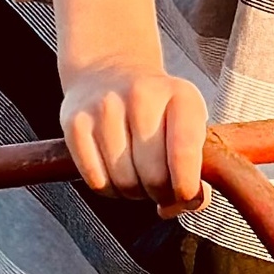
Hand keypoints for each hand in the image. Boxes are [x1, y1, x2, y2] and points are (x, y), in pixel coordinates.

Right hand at [59, 59, 208, 211]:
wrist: (108, 69)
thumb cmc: (157, 108)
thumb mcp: (188, 122)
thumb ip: (198, 165)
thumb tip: (190, 204)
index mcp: (180, 96)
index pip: (184, 154)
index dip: (186, 189)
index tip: (187, 197)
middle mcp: (141, 96)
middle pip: (153, 176)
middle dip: (160, 194)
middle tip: (160, 188)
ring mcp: (104, 107)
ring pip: (124, 182)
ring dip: (134, 193)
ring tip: (138, 178)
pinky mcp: (75, 123)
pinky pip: (95, 180)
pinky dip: (109, 190)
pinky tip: (116, 175)